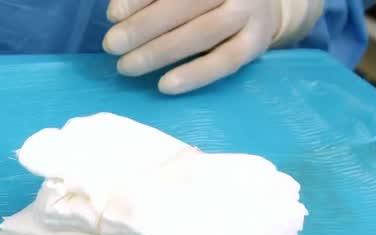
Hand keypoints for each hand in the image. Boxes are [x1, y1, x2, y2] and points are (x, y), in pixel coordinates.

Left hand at [103, 0, 323, 93]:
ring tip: (126, 66)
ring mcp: (250, 11)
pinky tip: (165, 85)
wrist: (263, 7)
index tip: (112, 15)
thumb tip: (116, 13)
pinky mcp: (257, 41)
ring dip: (160, 51)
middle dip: (143, 26)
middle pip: (185, 4)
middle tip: (111, 45)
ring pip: (203, 32)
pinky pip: (225, 60)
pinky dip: (194, 74)